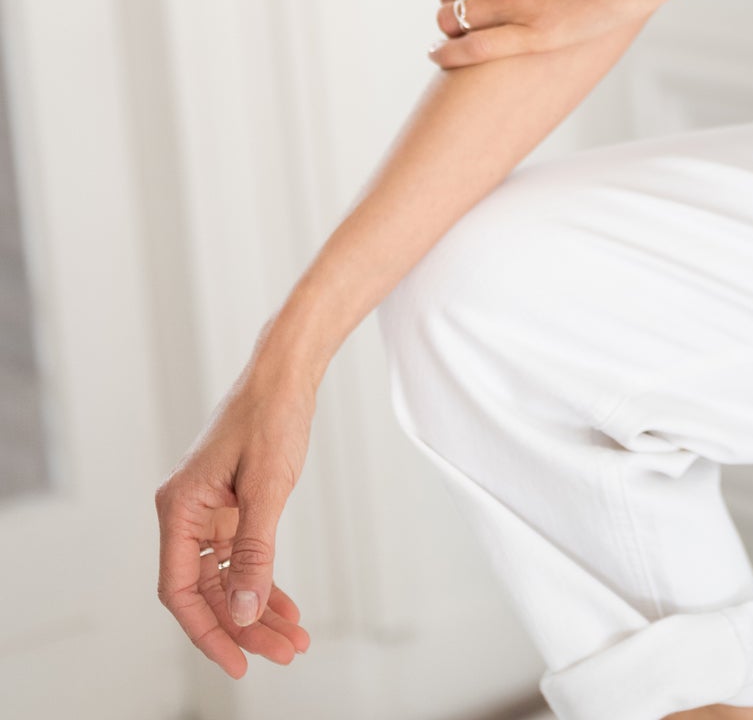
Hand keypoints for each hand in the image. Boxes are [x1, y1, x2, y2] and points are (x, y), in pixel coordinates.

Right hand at [155, 367, 315, 677]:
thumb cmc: (271, 414)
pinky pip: (241, 558)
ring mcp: (208, 511)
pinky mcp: (231, 507)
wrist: (286, 370)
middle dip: (244, 626)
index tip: (239, 662)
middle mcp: (186, 514)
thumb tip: (245, 611)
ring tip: (293, 638)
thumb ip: (255, 551)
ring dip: (257, 609)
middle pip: (206, 591)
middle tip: (284, 652)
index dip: (207, 632)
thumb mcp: (268, 487)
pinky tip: (286, 607)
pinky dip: (262, 581)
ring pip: (226, 579)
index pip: (180, 591)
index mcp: (179, 508)